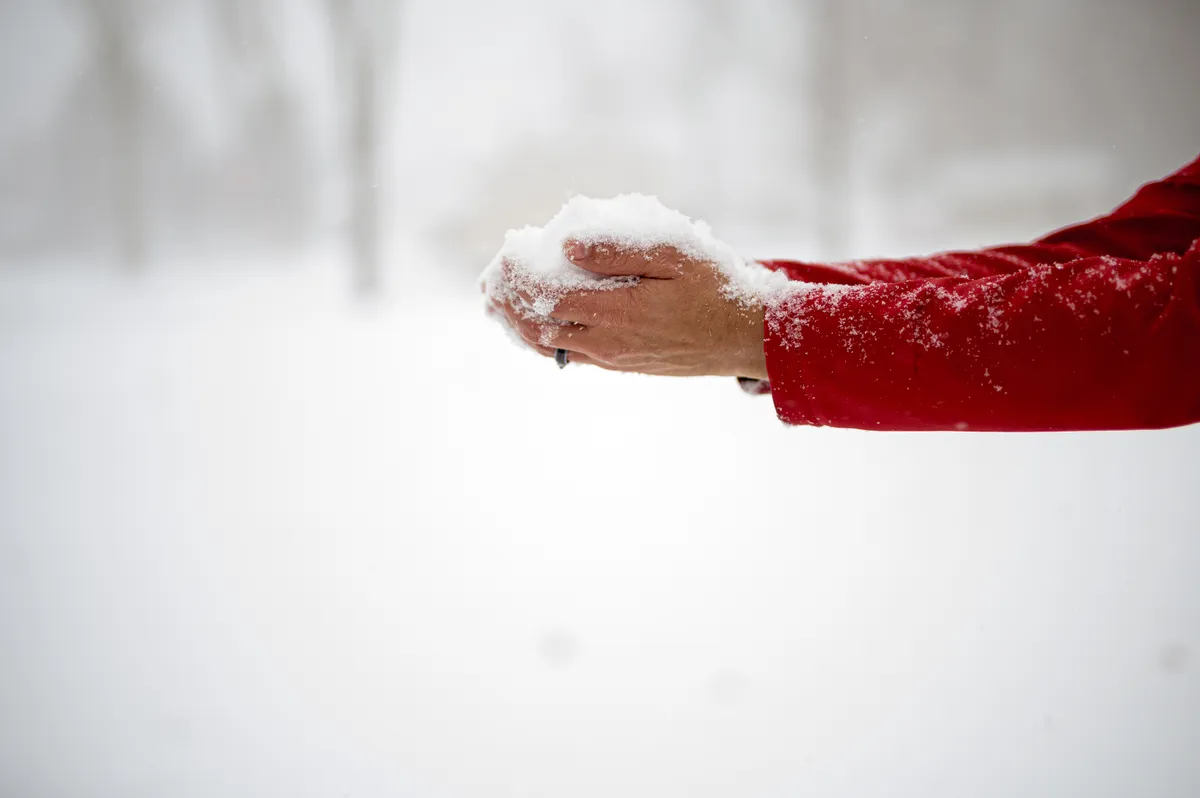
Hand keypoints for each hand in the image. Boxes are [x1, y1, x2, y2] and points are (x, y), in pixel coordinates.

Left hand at [489, 240, 767, 378]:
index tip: (503, 253)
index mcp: (616, 310)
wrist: (747, 338)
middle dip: (508, 302)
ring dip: (519, 324)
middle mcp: (607, 340)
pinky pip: (570, 355)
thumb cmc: (716, 287)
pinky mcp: (622, 365)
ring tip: (497, 306)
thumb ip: (619, 249)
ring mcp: (613, 357)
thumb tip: (567, 242)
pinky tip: (535, 328)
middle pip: (539, 323)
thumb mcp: (675, 254)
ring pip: (550, 345)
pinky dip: (543, 340)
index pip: (548, 293)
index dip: (519, 275)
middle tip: (488, 282)